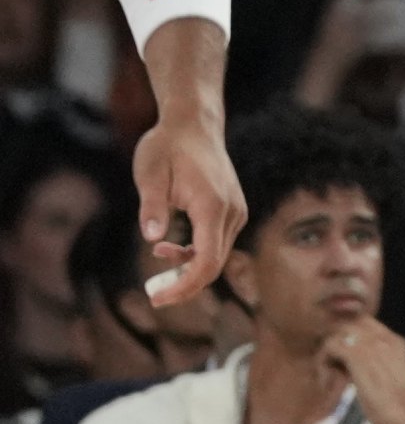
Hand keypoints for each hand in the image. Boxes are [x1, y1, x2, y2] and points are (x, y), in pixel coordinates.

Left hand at [132, 101, 238, 302]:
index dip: (185, 286)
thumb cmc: (167, 147)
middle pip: (215, 264)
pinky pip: (217, 242)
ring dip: (188, 267)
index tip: (158, 298)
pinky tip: (169, 246)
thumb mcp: (149, 174)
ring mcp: (236, 211)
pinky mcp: (231, 210)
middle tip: (153, 295)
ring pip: (217, 255)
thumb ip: (152, 207)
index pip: (207, 260)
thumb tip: (152, 239)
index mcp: (212, 206)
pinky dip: (195, 253)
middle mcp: (231, 212)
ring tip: (158, 258)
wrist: (193, 125)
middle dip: (185, 284)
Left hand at [322, 319, 404, 423]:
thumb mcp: (391, 372)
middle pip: (350, 323)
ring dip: (327, 351)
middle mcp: (385, 338)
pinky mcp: (358, 356)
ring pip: (338, 333)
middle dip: (335, 338)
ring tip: (326, 370)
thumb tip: (352, 357)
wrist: (400, 414)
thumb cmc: (393, 401)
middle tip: (328, 359)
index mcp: (396, 341)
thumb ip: (377, 359)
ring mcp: (372, 345)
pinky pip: (331, 346)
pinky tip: (326, 376)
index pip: (366, 321)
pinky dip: (323, 360)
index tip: (339, 351)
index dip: (348, 333)